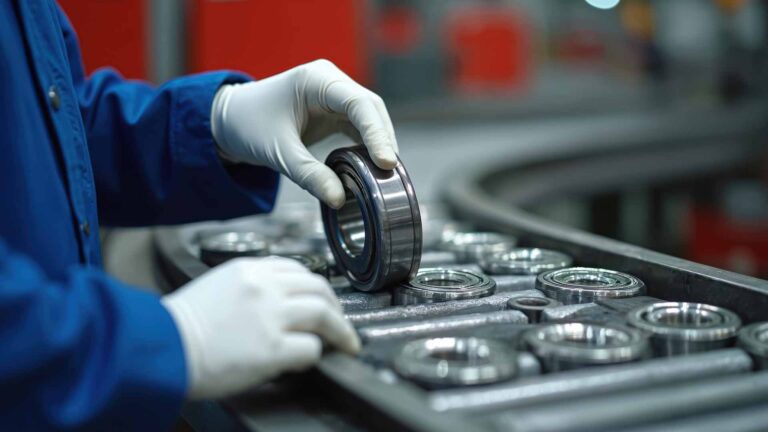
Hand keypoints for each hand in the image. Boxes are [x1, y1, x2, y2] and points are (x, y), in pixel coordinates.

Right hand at [161, 257, 359, 399]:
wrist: (161, 348)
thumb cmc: (179, 326)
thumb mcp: (217, 287)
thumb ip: (250, 288)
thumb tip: (278, 304)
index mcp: (249, 269)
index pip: (296, 269)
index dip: (314, 286)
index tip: (321, 299)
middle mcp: (264, 287)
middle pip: (319, 287)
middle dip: (335, 306)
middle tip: (340, 322)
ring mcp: (270, 316)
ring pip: (323, 313)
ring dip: (339, 330)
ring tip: (344, 342)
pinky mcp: (272, 348)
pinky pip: (311, 347)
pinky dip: (316, 354)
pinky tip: (310, 360)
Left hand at [210, 59, 398, 207]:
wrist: (230, 120)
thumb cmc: (248, 126)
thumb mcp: (278, 153)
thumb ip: (309, 175)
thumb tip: (339, 198)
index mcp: (316, 80)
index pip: (359, 104)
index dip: (377, 133)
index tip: (386, 162)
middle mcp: (330, 82)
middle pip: (370, 109)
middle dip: (383, 140)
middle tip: (390, 173)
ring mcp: (334, 95)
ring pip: (369, 118)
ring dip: (378, 143)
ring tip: (385, 174)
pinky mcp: (334, 110)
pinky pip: (359, 127)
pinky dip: (367, 146)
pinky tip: (372, 166)